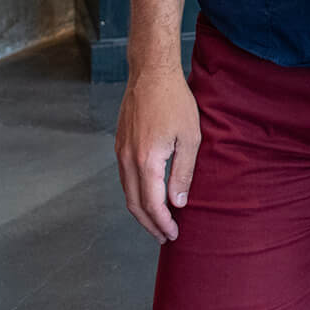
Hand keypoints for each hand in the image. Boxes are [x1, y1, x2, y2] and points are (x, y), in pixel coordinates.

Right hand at [115, 66, 200, 242]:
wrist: (151, 73)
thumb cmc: (175, 101)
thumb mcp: (190, 137)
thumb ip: (183, 173)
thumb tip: (177, 203)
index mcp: (146, 161)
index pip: (151, 204)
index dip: (162, 223)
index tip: (173, 234)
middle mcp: (127, 160)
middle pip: (134, 204)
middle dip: (150, 224)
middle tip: (165, 236)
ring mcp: (120, 152)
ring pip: (127, 192)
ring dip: (141, 210)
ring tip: (158, 221)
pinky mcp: (120, 144)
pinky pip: (125, 178)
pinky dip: (135, 193)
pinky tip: (148, 195)